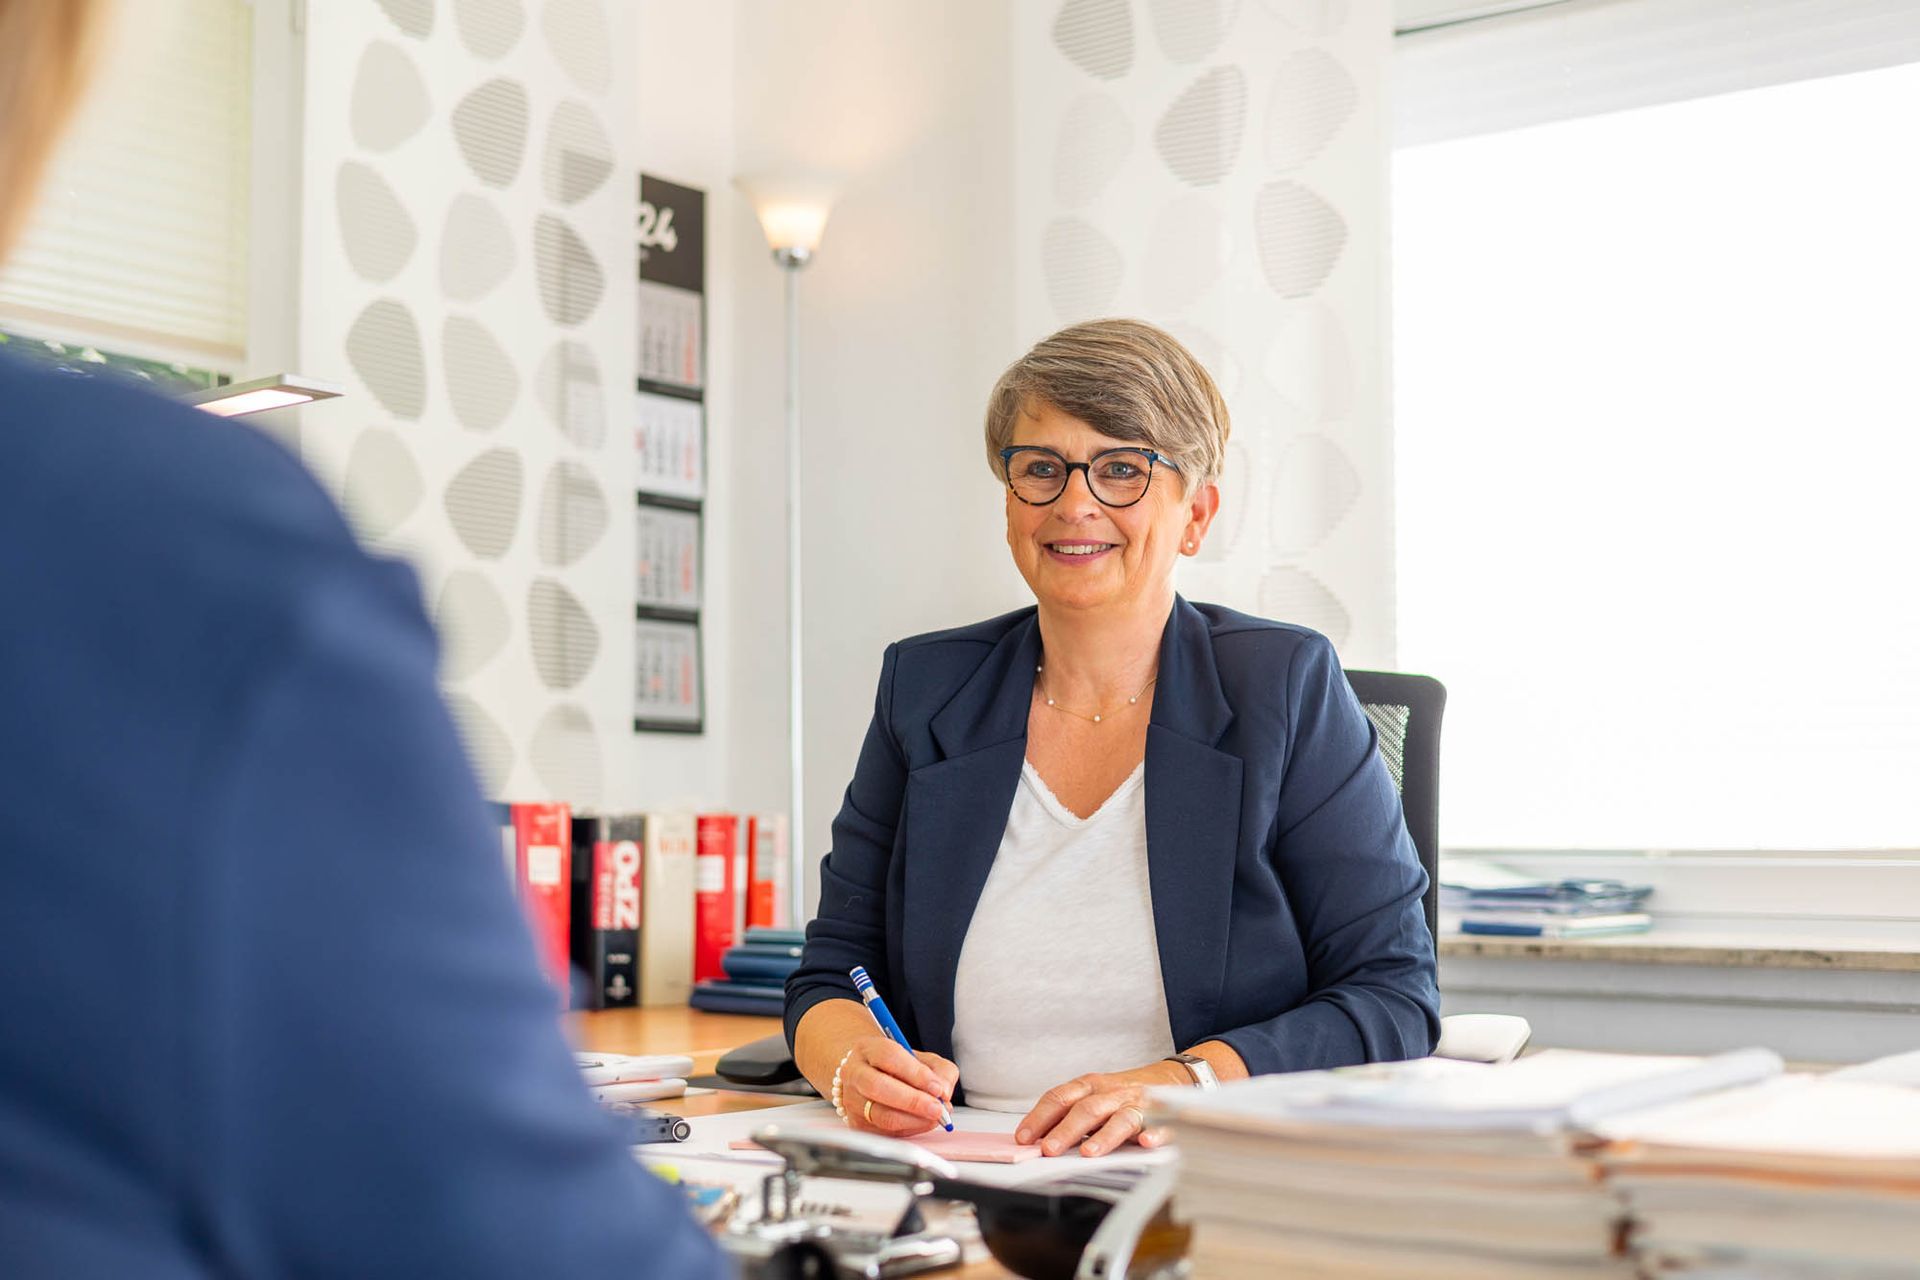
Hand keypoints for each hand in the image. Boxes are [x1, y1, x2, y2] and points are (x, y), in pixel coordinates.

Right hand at [837, 1035, 957, 1136]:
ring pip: (881, 1114)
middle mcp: (854, 1073)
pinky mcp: (857, 1124)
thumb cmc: (897, 1068)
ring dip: (914, 1119)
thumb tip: (943, 1093)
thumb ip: (940, 1071)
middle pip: (877, 1086)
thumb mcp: (921, 1059)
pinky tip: (923, 1122)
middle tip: (938, 1108)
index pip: (889, 1057)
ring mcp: (852, 1100)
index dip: (916, 1073)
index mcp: (868, 1049)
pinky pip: (885, 1132)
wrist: (869, 1077)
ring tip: (935, 1117)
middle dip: (913, 1101)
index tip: (937, 1088)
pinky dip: (910, 1129)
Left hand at [1016, 1062, 1185, 1157]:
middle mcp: (1111, 1093)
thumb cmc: (1121, 1093)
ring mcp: (1136, 1104)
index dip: (1040, 1117)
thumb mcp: (1092, 1096)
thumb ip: (1067, 1115)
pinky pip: (1160, 1125)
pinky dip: (1154, 1133)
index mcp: (1089, 1086)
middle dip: (1066, 1130)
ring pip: (1120, 1118)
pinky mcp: (1162, 1117)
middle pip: (1086, 1109)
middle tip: (1049, 1150)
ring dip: (1104, 1136)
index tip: (1024, 1137)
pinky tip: (1147, 1143)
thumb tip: (1034, 1138)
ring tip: (1089, 1152)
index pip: (1060, 1098)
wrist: (1168, 1078)